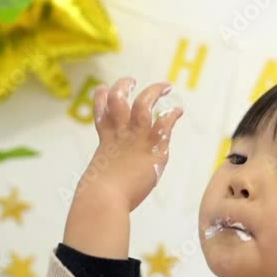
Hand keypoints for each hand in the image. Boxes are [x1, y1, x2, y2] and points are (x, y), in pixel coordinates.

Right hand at [80, 77, 183, 210]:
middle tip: (131, 80)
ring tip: (164, 86)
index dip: (101, 100)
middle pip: (118, 101)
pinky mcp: (152, 148)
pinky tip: (179, 111)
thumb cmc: (98, 196)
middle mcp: (120, 134)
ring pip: (142, 104)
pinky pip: (163, 124)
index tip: (102, 89)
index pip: (101, 115)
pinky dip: (172, 115)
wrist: (104, 196)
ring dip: (153, 92)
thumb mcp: (97, 180)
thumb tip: (99, 188)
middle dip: (123, 87)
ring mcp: (135, 138)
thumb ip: (104, 176)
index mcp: (106, 142)